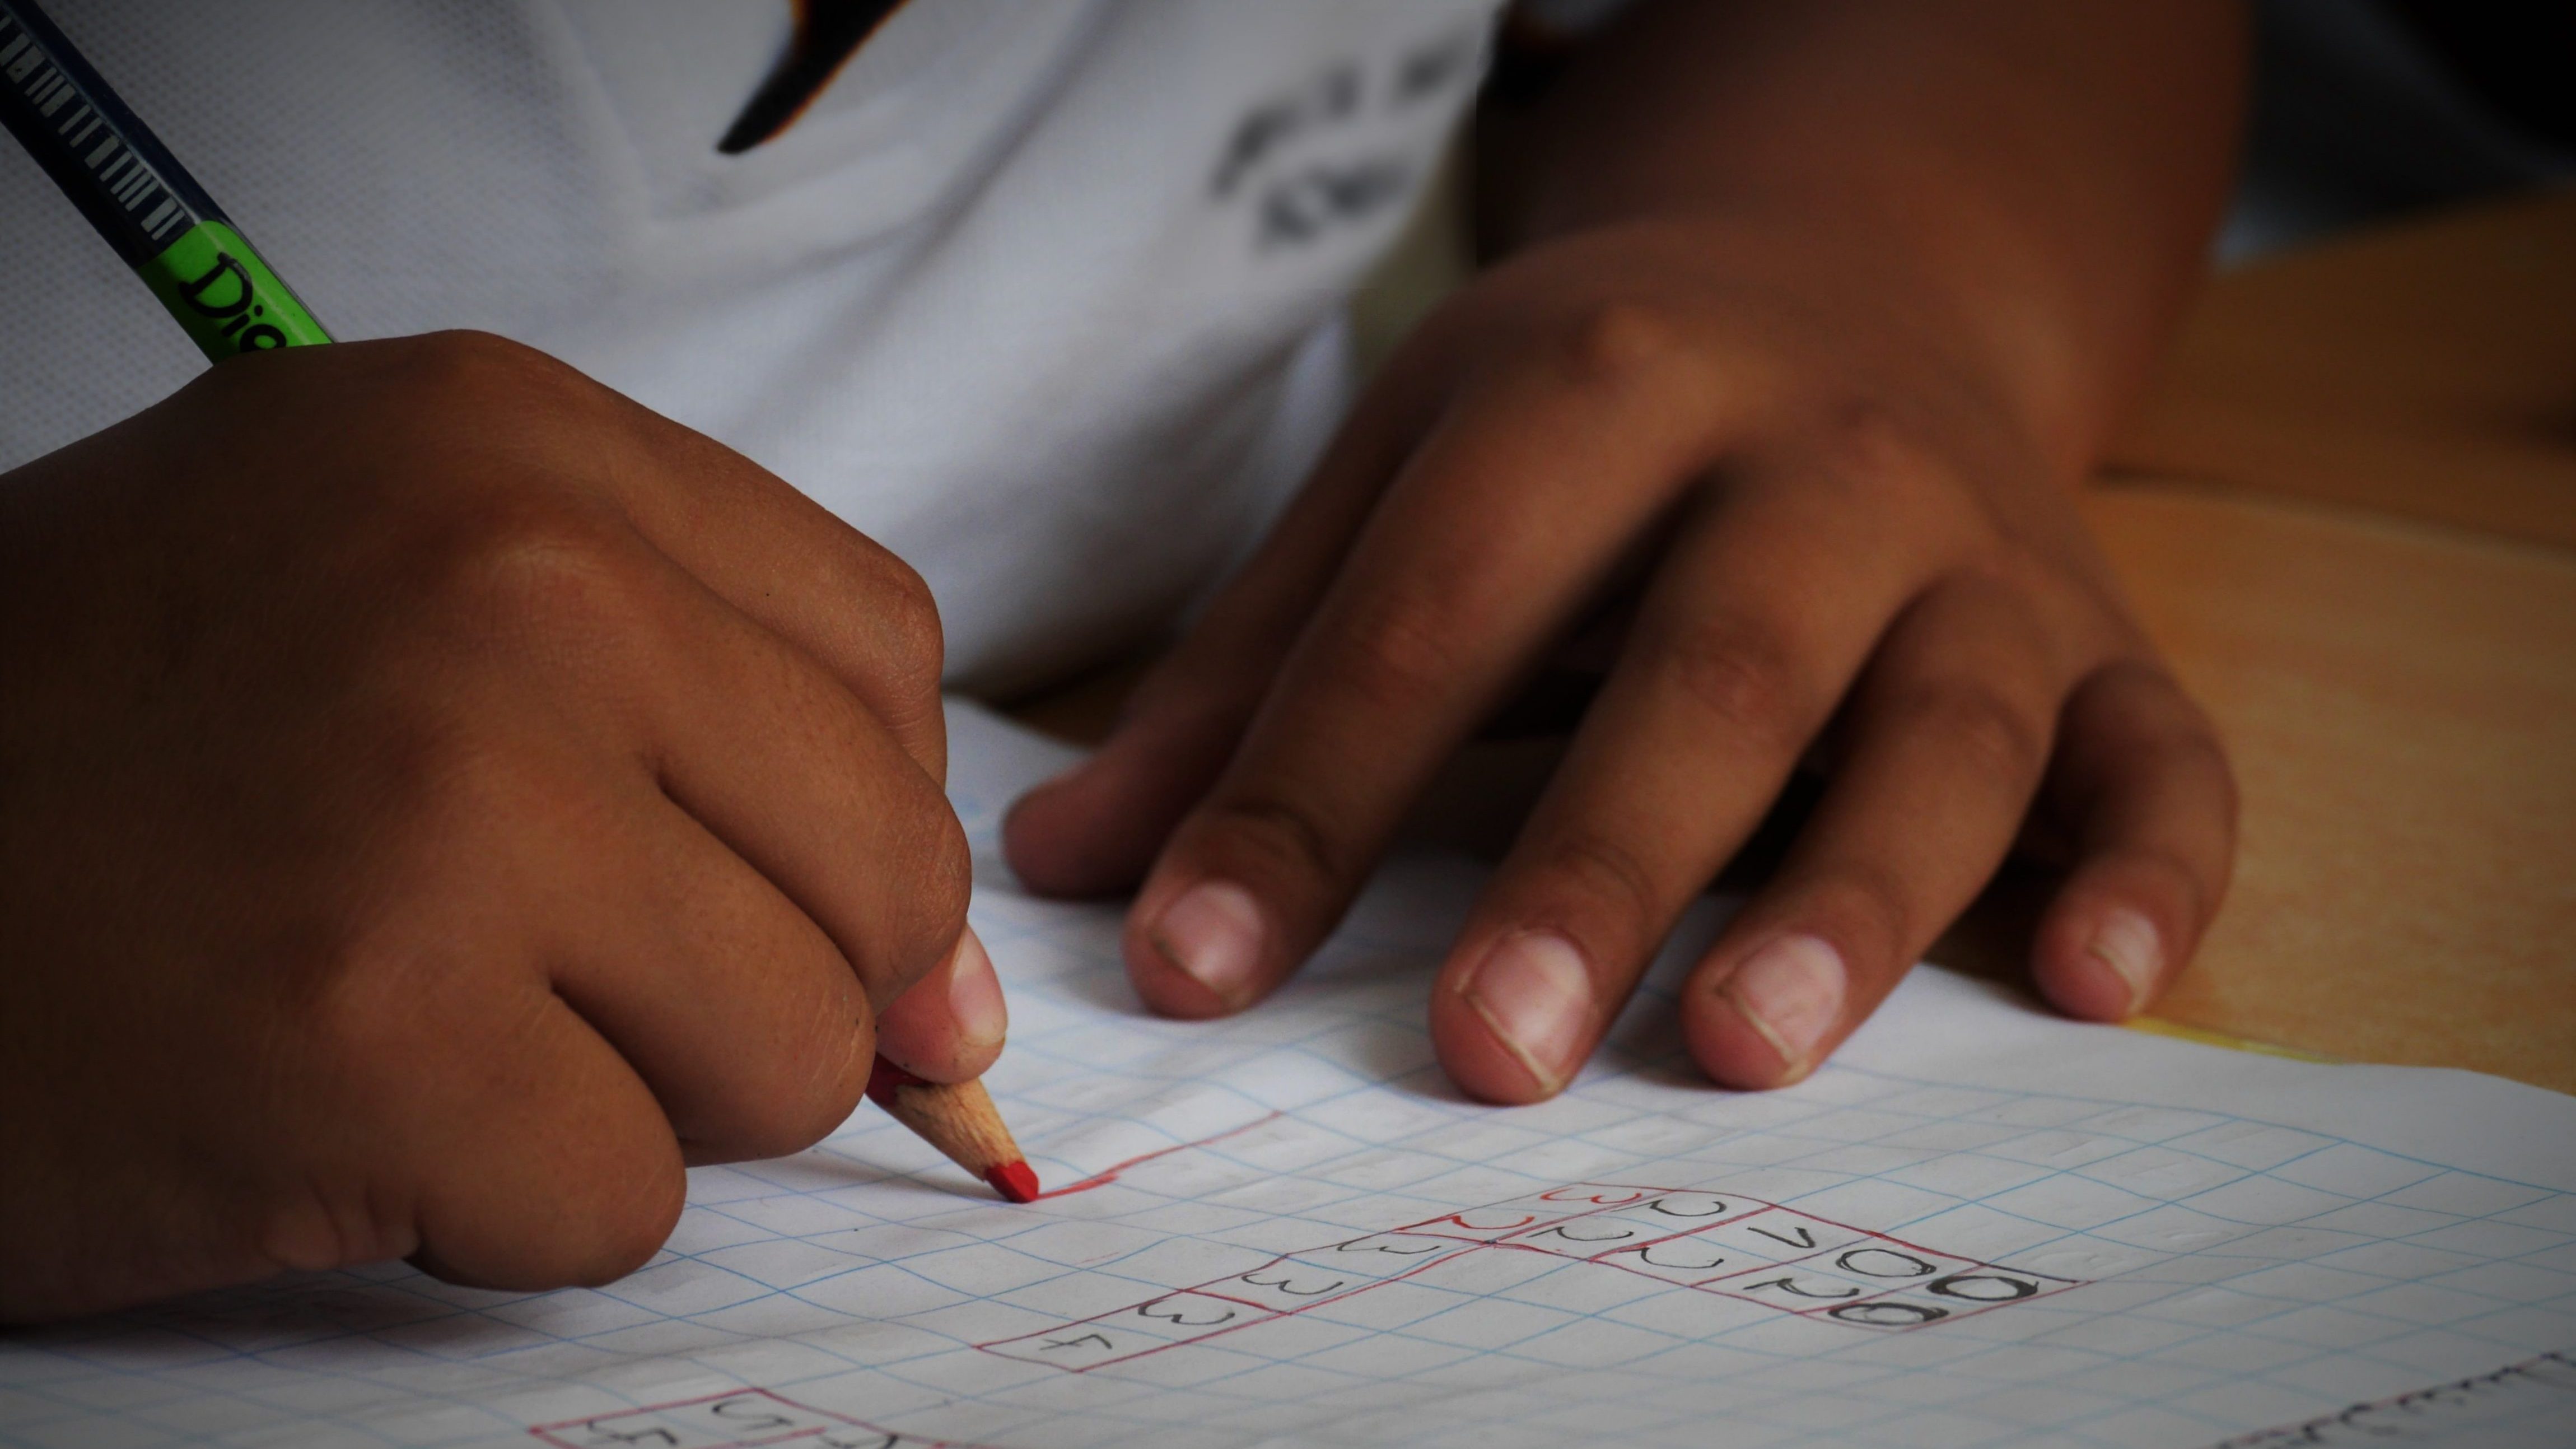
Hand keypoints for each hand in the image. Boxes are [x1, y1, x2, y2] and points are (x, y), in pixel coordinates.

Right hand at [0, 333, 991, 1321]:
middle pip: (884, 863)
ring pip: (793, 1049)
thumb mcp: (411, 614)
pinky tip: (357, 1117)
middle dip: (770, 976)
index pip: (882, 656)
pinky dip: (510, 1207)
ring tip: (442, 1028)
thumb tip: (962, 998)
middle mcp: (514, 583)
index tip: (768, 892)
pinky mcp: (380, 1036)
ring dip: (641, 1095)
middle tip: (564, 977)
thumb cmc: (123, 753)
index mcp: (517, 446)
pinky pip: (629, 1200)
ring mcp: (455, 804)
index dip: (851, 813)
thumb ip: (713, 748)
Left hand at [1004, 215, 2233, 1100]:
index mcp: (1601, 389)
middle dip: (1597, 863)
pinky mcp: (2108, 639)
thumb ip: (1252, 673)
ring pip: (1944, 727)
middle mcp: (1814, 459)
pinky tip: (2094, 990)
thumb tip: (1074, 872)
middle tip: (1488, 1052)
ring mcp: (1982, 552)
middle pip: (1710, 668)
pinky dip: (2152, 872)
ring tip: (1742, 1046)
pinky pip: (2164, 757)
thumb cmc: (1592, 419)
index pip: (1433, 612)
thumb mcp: (1406, 475)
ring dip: (1853, 894)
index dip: (1305, 796)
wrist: (1851, 274)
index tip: (1192, 971)